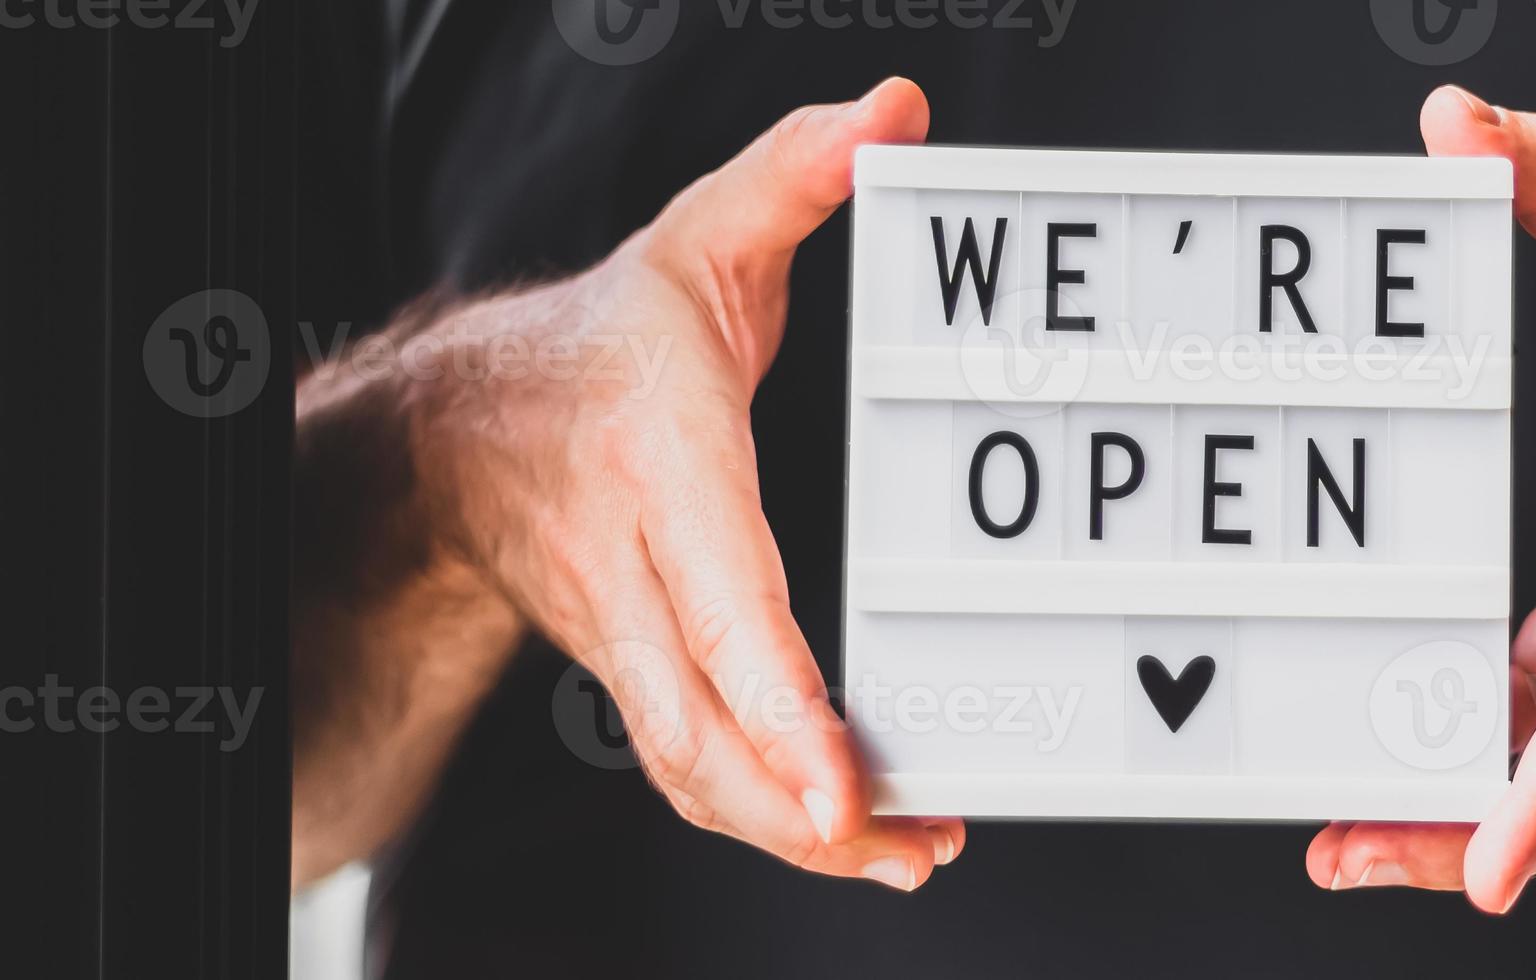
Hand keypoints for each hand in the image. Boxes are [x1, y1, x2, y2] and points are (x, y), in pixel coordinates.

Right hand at [404, 78, 962, 889]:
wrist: (455, 429)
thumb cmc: (600, 342)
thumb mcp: (699, 233)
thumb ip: (797, 171)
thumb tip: (891, 114)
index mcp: (663, 468)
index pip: (723, 600)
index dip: (778, 702)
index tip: (838, 779)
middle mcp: (637, 572)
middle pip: (706, 725)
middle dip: (804, 804)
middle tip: (908, 841)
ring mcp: (628, 639)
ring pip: (697, 770)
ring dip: (798, 833)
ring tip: (908, 852)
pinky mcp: (638, 678)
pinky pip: (696, 769)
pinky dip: (771, 816)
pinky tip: (857, 837)